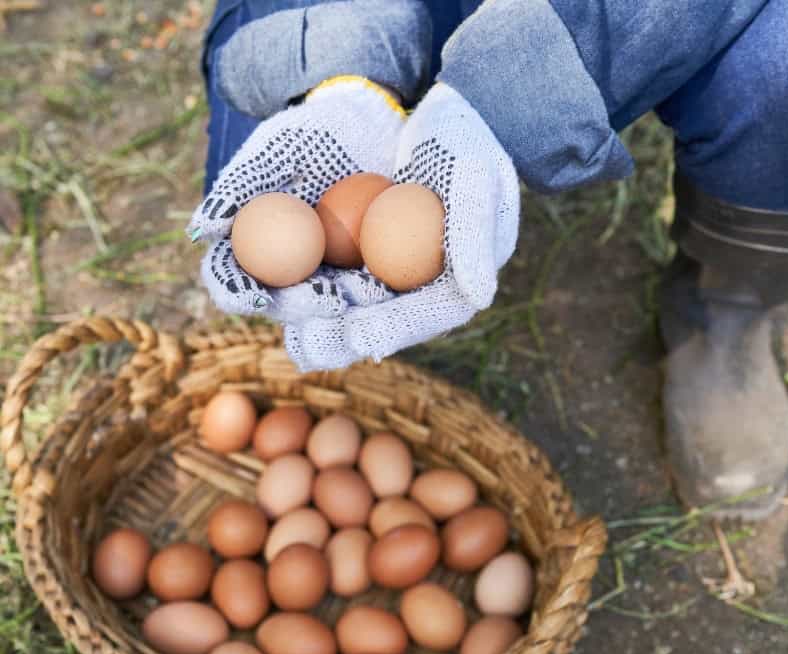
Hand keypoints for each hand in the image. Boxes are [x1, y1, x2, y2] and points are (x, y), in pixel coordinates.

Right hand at [190, 77, 404, 320]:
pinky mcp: (363, 273)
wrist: (367, 123)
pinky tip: (387, 285)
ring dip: (346, 306)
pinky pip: (367, 290)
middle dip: (304, 308)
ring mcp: (326, 274)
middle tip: (327, 299)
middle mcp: (285, 269)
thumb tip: (200, 231)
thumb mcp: (275, 151)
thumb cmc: (311, 133)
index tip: (255, 295)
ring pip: (328, 305)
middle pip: (284, 304)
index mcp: (250, 246)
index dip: (238, 294)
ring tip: (367, 291)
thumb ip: (237, 188)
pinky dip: (375, 293)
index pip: (231, 279)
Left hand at [284, 83, 520, 370]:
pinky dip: (263, 277)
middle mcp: (392, 288)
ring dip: (291, 312)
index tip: (361, 337)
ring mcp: (353, 270)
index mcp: (438, 286)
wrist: (412, 109)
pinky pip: (290, 268)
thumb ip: (473, 236)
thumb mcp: (476, 180)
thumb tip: (479, 296)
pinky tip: (240, 282)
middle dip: (331, 336)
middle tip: (307, 342)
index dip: (387, 331)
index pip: (414, 318)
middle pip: (361, 323)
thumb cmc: (460, 146)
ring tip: (266, 310)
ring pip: (320, 304)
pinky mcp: (319, 248)